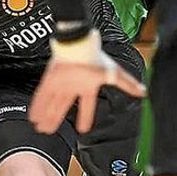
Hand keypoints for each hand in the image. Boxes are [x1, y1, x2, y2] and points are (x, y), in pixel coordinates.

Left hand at [29, 35, 145, 133]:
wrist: (78, 44)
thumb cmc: (95, 58)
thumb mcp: (113, 74)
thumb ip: (127, 84)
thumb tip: (143, 92)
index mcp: (87, 86)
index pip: (87, 105)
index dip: (85, 117)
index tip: (83, 129)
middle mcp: (72, 86)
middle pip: (63, 107)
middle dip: (56, 119)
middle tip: (49, 131)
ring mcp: (60, 83)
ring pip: (51, 103)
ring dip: (46, 116)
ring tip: (40, 128)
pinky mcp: (50, 79)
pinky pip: (42, 95)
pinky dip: (38, 106)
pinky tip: (33, 115)